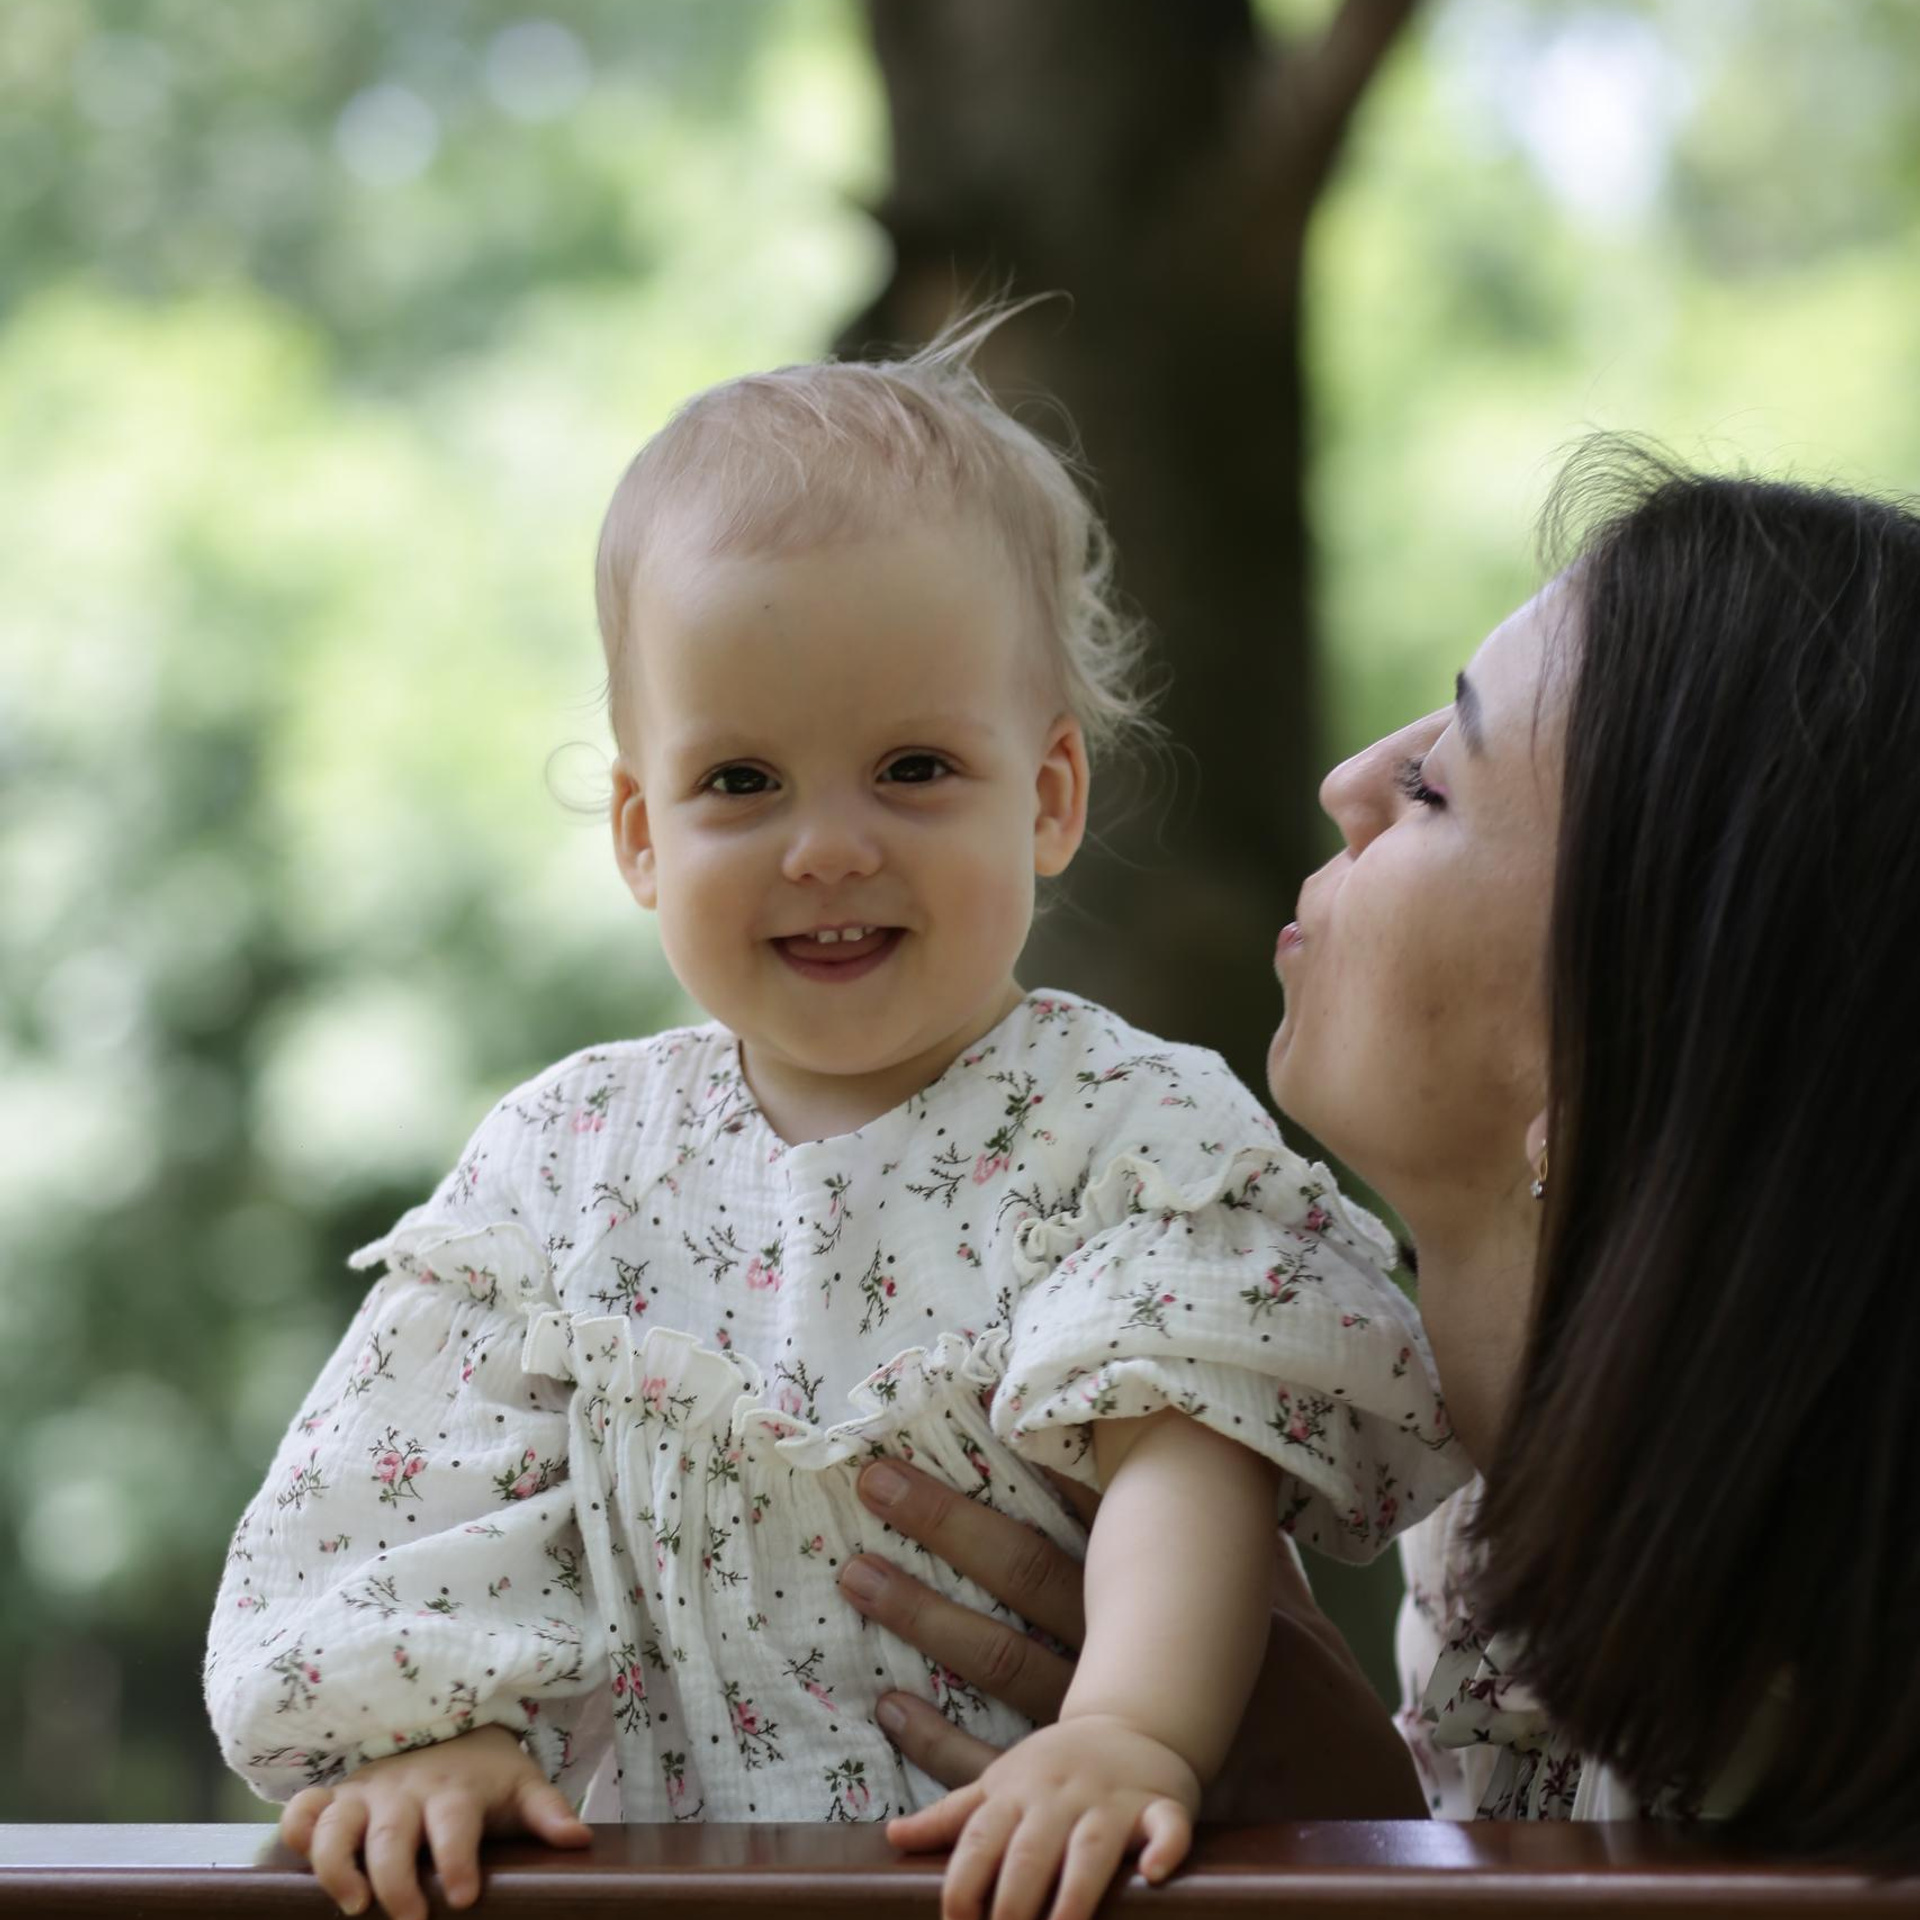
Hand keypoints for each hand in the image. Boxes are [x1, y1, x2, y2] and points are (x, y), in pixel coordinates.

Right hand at [278, 1722, 590, 1918]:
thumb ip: (547, 1813)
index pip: (456, 1824)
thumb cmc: (486, 1775)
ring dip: (335, 1862)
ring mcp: (367, 1793)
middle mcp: (406, 1791)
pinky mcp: (338, 1797)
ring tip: (352, 1904)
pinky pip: (302, 1808)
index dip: (456, 1861)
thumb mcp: (522, 1787)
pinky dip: (293, 1828)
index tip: (462, 1898)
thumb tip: (578, 1840)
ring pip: (337, 1823)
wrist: (452, 1727)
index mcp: (455, 1790)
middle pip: (391, 1834)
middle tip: (408, 1918)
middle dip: (394, 1878)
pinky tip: (294, 1860)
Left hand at [837, 1458, 1423, 1817]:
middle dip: (946, 1521)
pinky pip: (996, 1761)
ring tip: (854, 1572)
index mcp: (1167, 1594)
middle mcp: (1127, 1647)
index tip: (962, 1418)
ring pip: (996, 1657)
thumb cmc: (1309, 1691)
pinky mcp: (1082, 1790)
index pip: (1078, 1514)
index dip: (1022, 1466)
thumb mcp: (1280, 1600)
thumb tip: (1235, 1459)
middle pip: (1022, 1572)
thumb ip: (1242, 1536)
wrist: (1338, 1802)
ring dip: (920, 1615)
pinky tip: (888, 1706)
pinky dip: (938, 1737)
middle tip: (872, 1479)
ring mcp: (1100, 1720)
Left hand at [888, 1715, 1198, 1919]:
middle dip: (1013, 1905)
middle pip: (1029, 1853)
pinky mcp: (1162, 1804)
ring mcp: (1110, 1801)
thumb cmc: (1053, 1768)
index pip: (978, 1841)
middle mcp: (1059, 1796)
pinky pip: (1167, 1825)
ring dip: (1075, 1896)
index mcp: (1014, 1792)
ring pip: (1090, 1849)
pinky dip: (1164, 1848)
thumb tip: (892, 1837)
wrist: (1131, 1721)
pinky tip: (1153, 1874)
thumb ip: (951, 1816)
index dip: (962, 1888)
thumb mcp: (999, 1782)